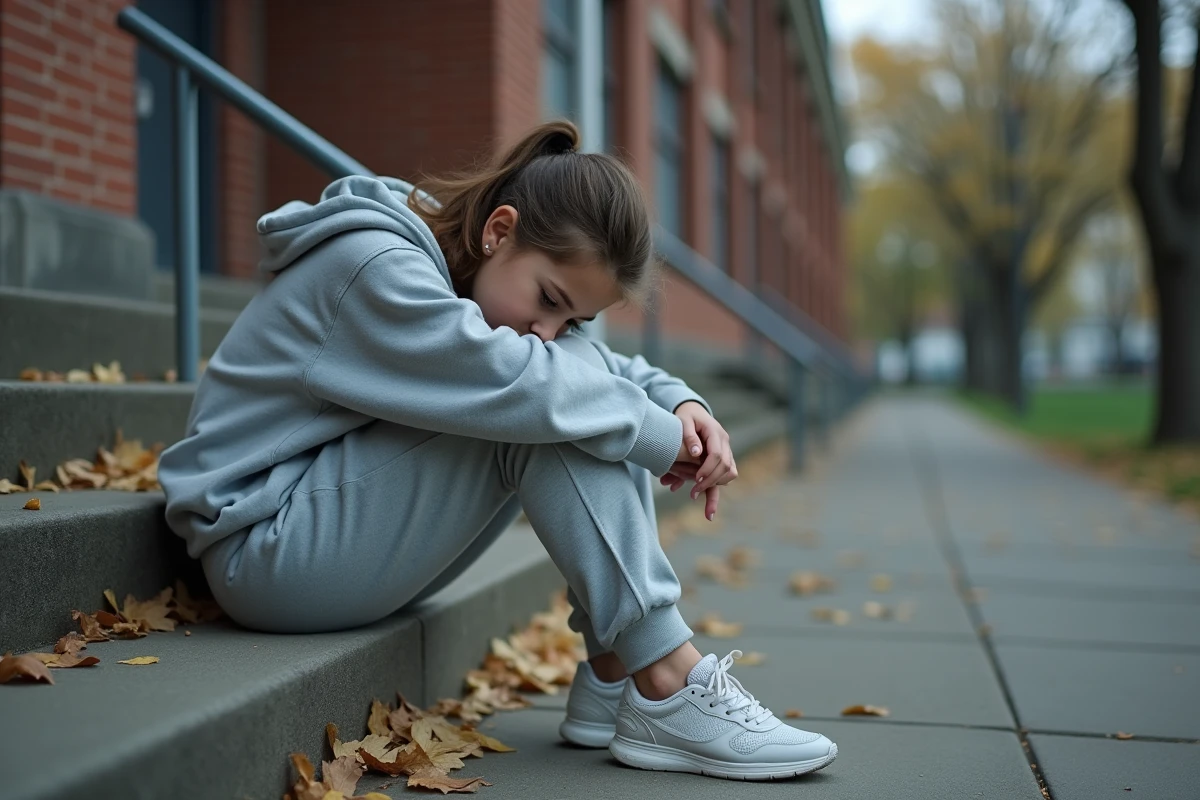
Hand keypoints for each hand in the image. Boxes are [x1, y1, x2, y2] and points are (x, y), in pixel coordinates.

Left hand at [665, 401, 737, 520]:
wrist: (693, 412)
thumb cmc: (685, 417)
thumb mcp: (683, 421)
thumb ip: (688, 436)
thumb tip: (696, 453)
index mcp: (715, 432)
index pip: (718, 455)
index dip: (708, 469)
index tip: (695, 481)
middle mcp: (725, 442)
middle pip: (726, 467)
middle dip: (710, 482)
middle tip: (693, 494)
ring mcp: (726, 451)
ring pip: (730, 473)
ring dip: (716, 487)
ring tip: (699, 499)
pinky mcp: (723, 459)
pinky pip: (726, 476)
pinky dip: (717, 489)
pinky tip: (708, 506)